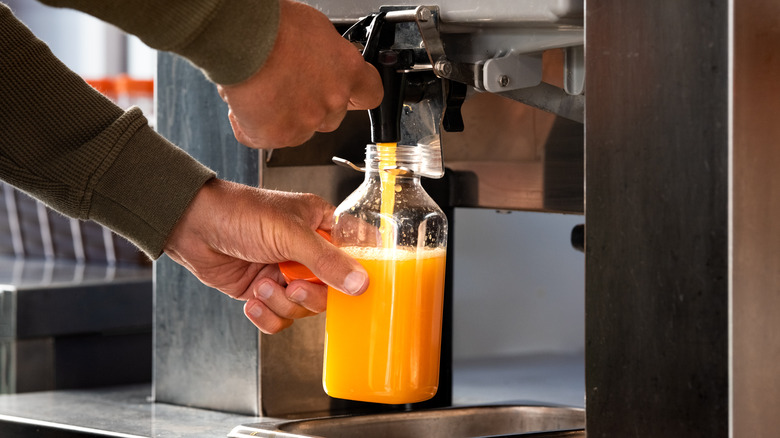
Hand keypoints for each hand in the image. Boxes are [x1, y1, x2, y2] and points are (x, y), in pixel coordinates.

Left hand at [163, 179, 368, 333]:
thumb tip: (361, 283)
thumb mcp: (290, 234)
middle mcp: (307, 251)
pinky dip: (267, 315)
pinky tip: (252, 300)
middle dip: (309, 295)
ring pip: (304, 307)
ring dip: (281, 303)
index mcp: (321, 225)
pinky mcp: (264, 291)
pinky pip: (280, 317)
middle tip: (292, 286)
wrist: (192, 226)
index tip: (359, 287)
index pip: (356, 251)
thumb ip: (327, 261)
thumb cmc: (240, 213)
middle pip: (331, 290)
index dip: (361, 271)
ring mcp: (285, 273)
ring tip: (262, 286)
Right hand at [216, 0, 382, 148]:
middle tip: (288, 85)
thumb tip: (322, 62)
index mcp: (348, 71)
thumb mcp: (316, 31)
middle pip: (330, 116)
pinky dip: (251, 124)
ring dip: (283, 116)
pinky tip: (246, 101)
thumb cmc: (274, 26)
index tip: (350, 94)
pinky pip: (265, 137)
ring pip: (299, 130)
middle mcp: (332, 101)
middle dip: (312, 105)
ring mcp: (306, 122)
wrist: (244, 37)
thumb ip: (328, 56)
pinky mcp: (278, 135)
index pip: (370, 94)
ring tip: (263, 88)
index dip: (357, 95)